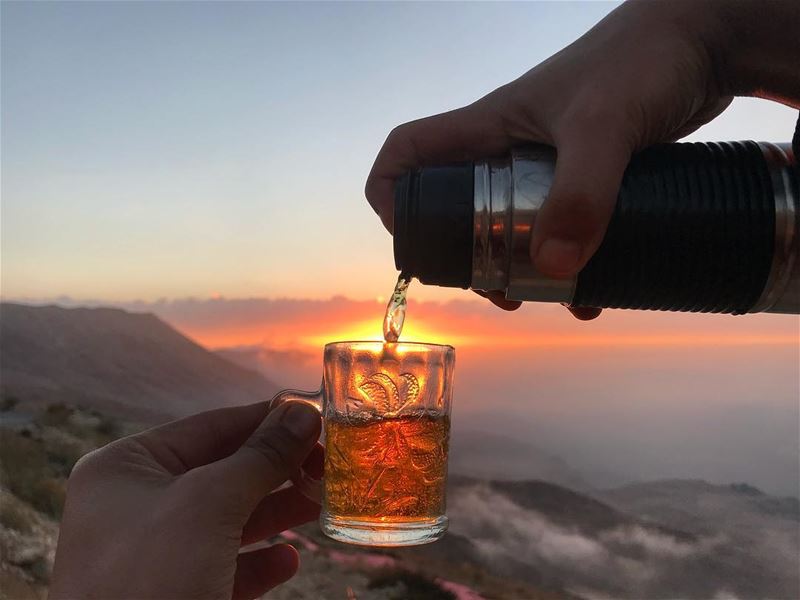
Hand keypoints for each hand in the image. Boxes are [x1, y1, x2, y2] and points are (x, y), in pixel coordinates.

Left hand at [50, 400, 321, 599]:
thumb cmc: (152, 580)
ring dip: (277, 511)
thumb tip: (304, 412)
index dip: (265, 419)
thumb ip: (260, 456)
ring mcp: (152, 554)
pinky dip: (258, 562)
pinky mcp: (172, 594)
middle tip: (327, 462)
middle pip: (223, 472)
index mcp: (125, 469)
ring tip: (321, 501)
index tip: (314, 414)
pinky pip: (223, 566)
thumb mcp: (210, 505)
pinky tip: (288, 561)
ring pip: (228, 520)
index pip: (209, 427)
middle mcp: (135, 506)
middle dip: (277, 469)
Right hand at [366, 1, 796, 319]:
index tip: (410, 239)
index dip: (392, 193)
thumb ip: (580, 194)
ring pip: (509, 226)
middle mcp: (509, 148)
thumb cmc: (643, 60)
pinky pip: (560, 229)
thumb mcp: (604, 126)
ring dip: (516, 268)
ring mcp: (548, 165)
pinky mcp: (586, 179)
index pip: (410, 153)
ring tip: (540, 297)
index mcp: (489, 127)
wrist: (705, 42)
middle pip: (456, 208)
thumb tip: (550, 268)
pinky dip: (568, 265)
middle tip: (492, 288)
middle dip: (464, 256)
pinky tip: (590, 292)